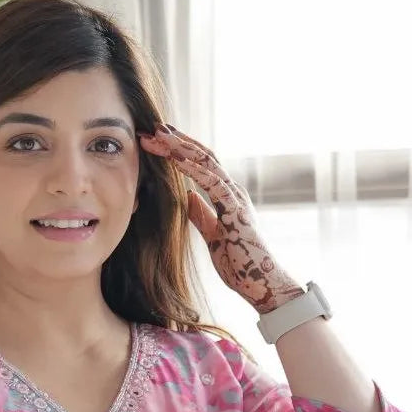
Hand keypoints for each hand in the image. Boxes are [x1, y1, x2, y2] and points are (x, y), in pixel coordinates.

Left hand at [139, 123, 304, 313]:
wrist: (259, 283)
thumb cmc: (238, 262)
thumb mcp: (212, 234)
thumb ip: (201, 214)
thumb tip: (187, 197)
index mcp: (226, 196)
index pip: (201, 164)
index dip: (179, 150)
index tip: (157, 141)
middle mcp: (232, 191)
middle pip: (202, 156)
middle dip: (176, 141)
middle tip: (152, 128)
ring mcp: (235, 198)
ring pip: (207, 163)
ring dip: (181, 148)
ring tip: (160, 136)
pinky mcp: (235, 211)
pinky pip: (213, 184)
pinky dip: (194, 170)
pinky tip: (177, 160)